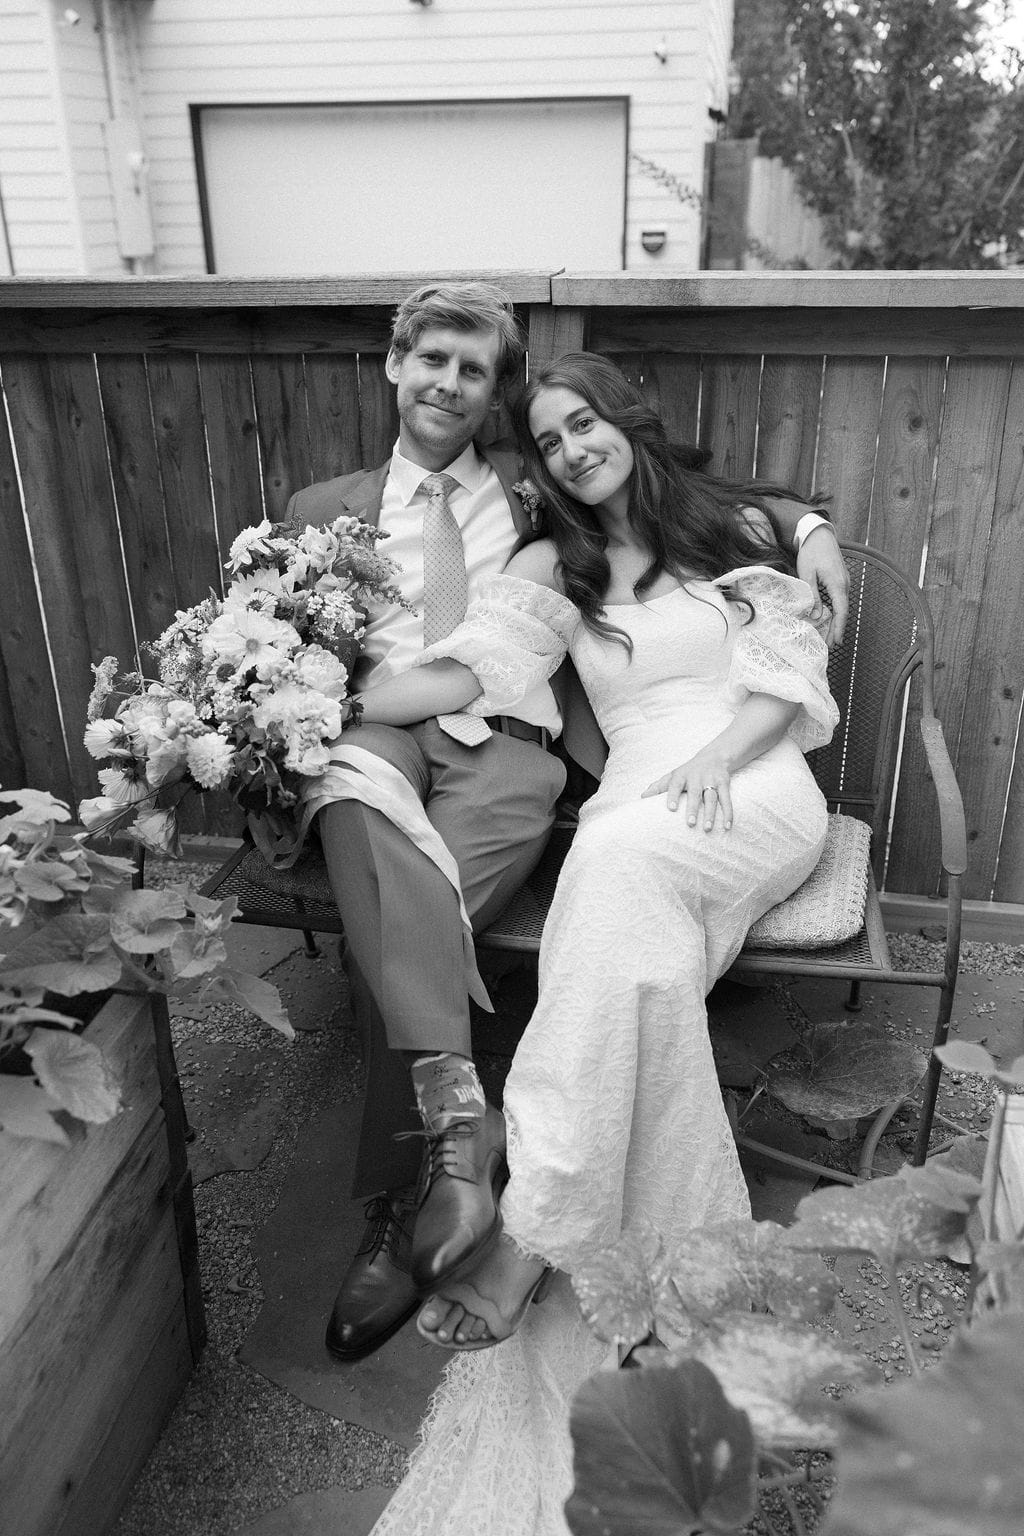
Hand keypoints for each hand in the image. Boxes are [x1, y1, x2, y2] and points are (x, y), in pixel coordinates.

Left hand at [642, 755, 732, 829]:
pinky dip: (728, 813)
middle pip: (695, 793)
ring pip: (712, 797)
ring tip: (706, 828)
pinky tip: (727, 826)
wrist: (714, 756)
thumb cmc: (688, 772)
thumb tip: (642, 797)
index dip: (673, 796)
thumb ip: (658, 786)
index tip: (671, 809)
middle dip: (693, 808)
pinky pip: (727, 800)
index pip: (675, 785)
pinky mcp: (724, 784)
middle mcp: (697, 777)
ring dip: (710, 814)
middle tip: (689, 823)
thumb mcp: (673, 776)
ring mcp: (711, 780)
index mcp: (681, 775)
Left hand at [796, 525, 848, 646]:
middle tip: (831, 645)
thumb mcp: (807, 574)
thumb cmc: (811, 552)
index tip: (835, 642)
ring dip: (836, 621)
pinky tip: (828, 619)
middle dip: (837, 629)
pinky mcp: (839, 580)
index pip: (841, 611)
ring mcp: (843, 582)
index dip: (838, 628)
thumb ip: (812, 595)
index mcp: (838, 584)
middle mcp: (844, 584)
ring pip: (841, 606)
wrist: (819, 534)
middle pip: (843, 612)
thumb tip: (815, 616)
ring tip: (829, 636)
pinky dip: (835, 611)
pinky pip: (839, 600)